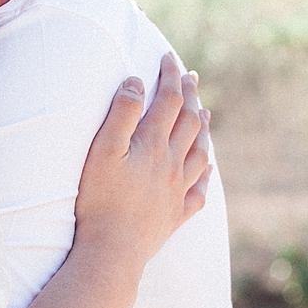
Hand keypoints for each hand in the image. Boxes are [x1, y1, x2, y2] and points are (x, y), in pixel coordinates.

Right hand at [74, 54, 209, 269]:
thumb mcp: (103, 150)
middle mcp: (171, 164)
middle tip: (191, 77)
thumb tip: (135, 82)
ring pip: (199, 153)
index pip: (168, 101)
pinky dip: (205, 175)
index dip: (169, 76)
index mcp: (153, 145)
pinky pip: (198, 191)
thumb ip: (121, 113)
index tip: (167, 58)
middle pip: (188, 122)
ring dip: (202, 129)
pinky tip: (207, 170)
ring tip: (204, 114)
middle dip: (189, 95)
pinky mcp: (175, 215)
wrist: (113, 250)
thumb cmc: (100, 199)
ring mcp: (177, 190)